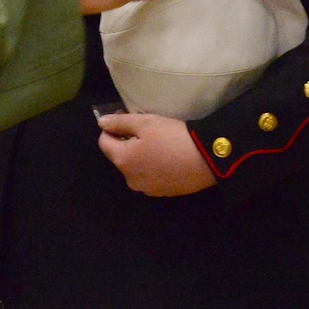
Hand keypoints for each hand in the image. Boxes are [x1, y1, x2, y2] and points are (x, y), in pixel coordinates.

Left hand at [96, 113, 214, 195]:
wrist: (207, 158)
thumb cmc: (173, 137)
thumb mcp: (145, 123)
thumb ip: (119, 123)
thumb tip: (101, 123)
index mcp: (123, 161)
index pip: (104, 142)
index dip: (111, 127)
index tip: (126, 115)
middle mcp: (130, 179)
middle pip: (120, 156)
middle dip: (127, 141)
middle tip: (145, 128)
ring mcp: (147, 189)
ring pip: (135, 168)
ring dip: (140, 155)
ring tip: (158, 143)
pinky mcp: (163, 193)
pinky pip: (150, 177)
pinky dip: (153, 166)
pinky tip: (168, 157)